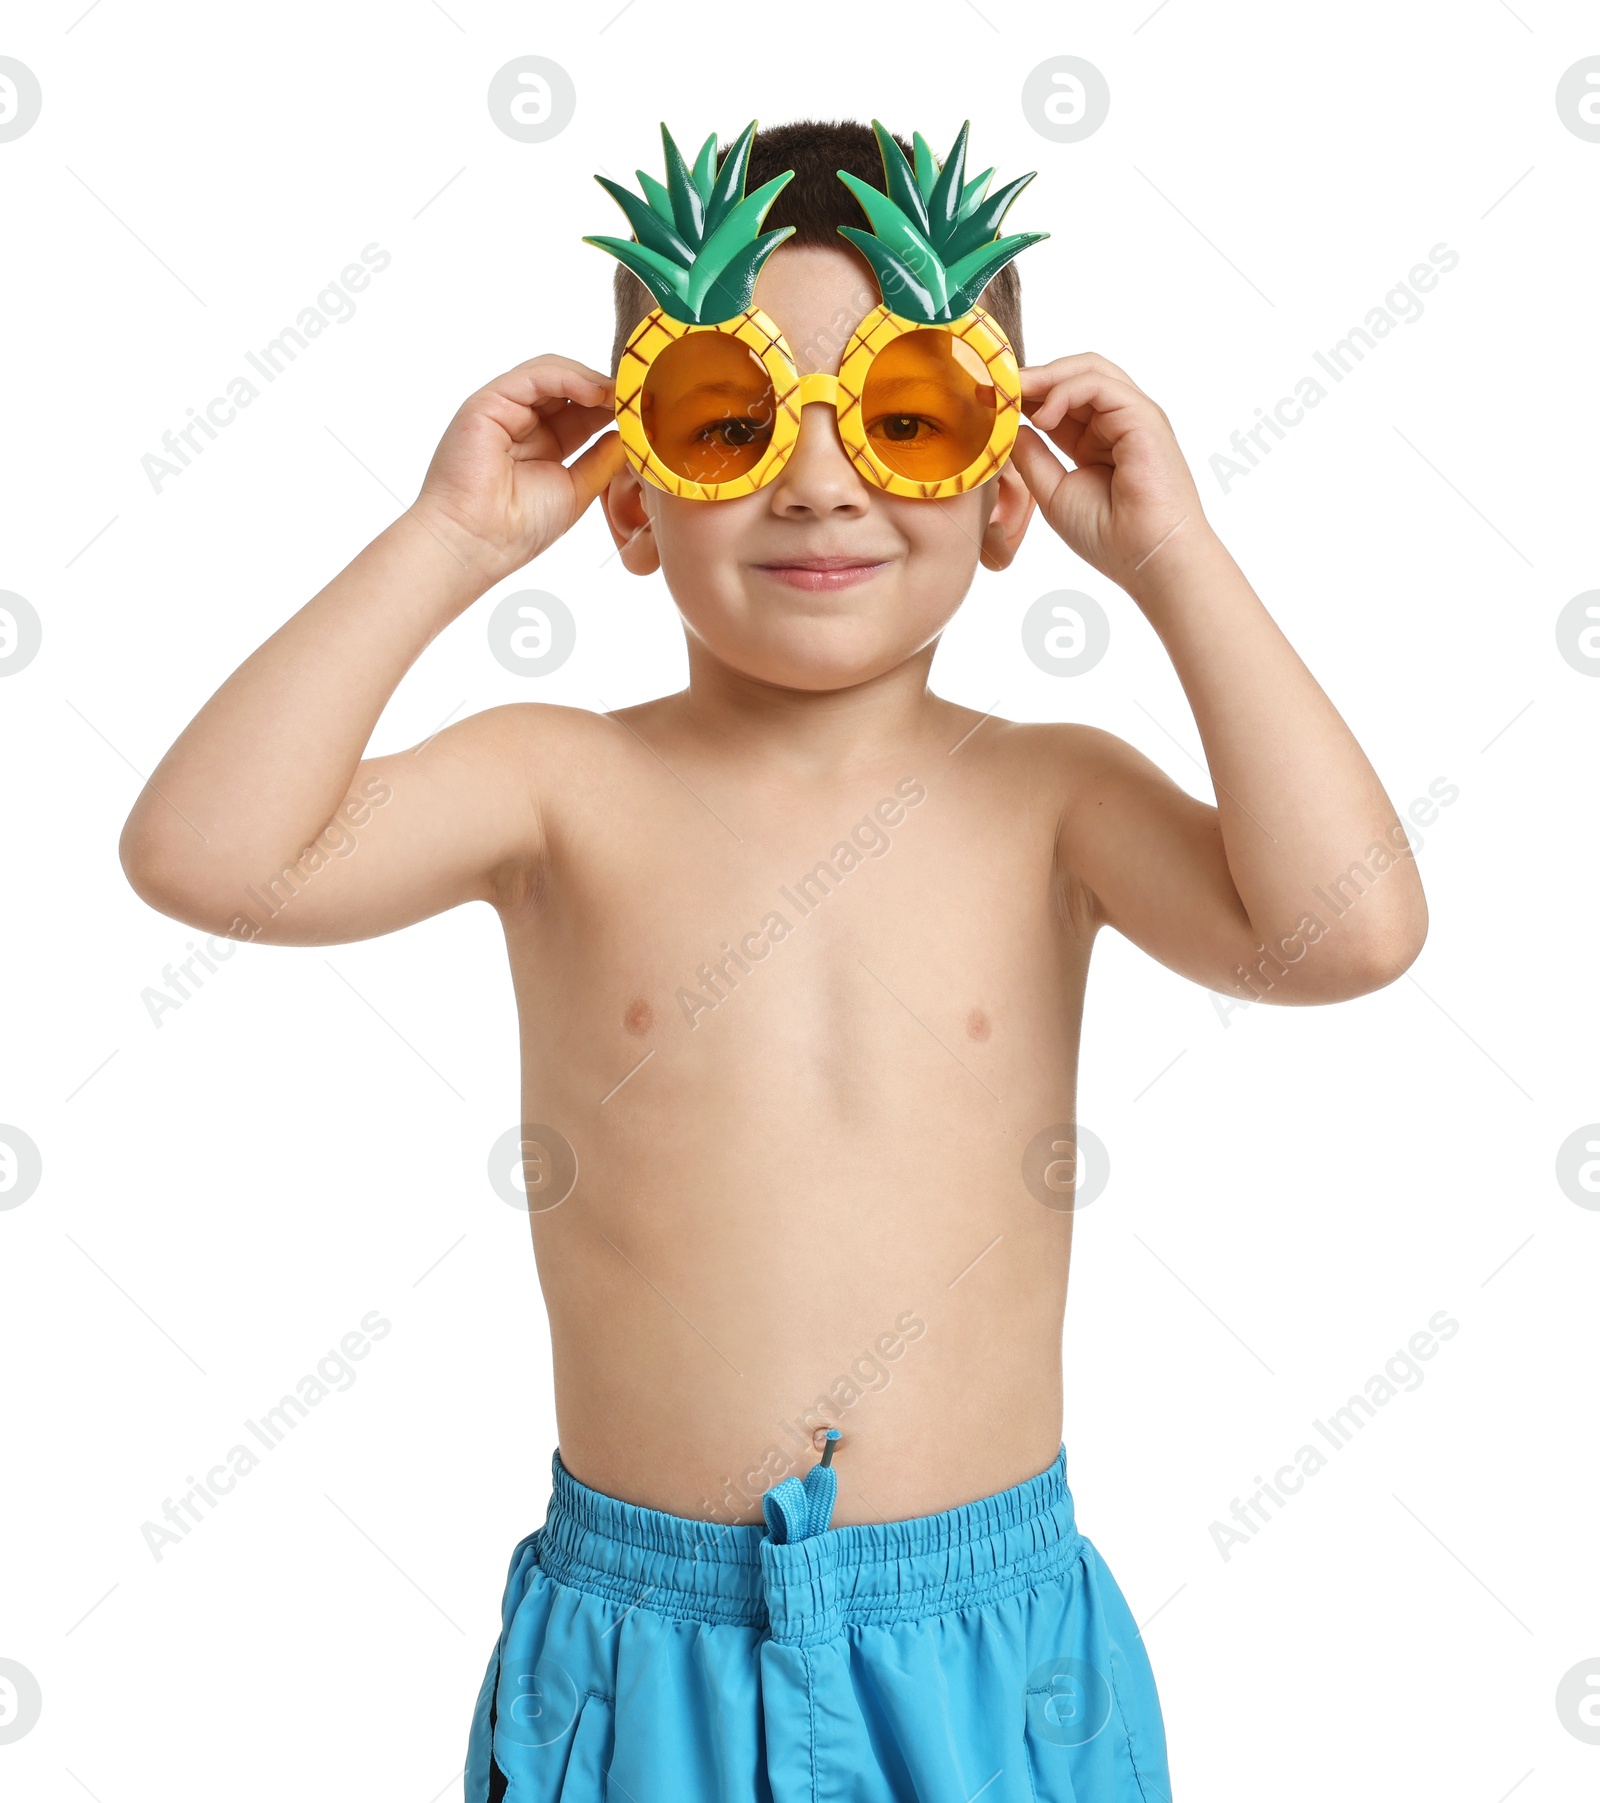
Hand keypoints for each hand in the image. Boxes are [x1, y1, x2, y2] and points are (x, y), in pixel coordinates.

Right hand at [414, 354, 625, 583]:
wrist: (477, 543)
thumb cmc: (518, 528)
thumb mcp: (576, 489)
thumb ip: (602, 461)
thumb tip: (630, 437)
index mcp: (542, 443)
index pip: (583, 411)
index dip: (613, 408)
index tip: (645, 412)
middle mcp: (522, 422)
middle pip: (570, 388)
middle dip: (607, 390)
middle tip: (640, 396)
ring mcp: (504, 409)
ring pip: (552, 374)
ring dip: (591, 379)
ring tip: (621, 394)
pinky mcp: (488, 402)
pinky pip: (532, 376)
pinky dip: (566, 377)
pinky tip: (594, 392)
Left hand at [1010, 354, 1208, 587]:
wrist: (1149, 559)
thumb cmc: (1109, 537)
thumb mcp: (1054, 493)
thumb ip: (1033, 458)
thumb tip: (1011, 427)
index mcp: (1096, 442)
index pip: (1058, 402)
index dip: (1025, 396)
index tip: (988, 400)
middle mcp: (1116, 423)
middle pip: (1074, 376)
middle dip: (1033, 378)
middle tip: (996, 387)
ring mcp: (1132, 416)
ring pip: (1088, 370)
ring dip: (1046, 377)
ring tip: (1015, 395)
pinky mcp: (1143, 415)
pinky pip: (1099, 385)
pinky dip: (1065, 392)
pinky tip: (1043, 417)